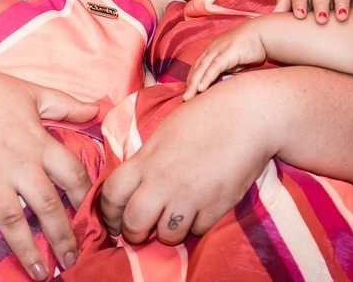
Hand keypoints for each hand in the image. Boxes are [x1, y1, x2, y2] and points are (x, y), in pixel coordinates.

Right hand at [0, 64, 98, 279]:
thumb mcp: (30, 93)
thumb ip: (65, 104)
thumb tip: (97, 107)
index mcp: (37, 142)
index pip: (73, 175)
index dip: (86, 198)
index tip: (92, 216)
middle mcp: (17, 165)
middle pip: (48, 208)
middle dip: (63, 237)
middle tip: (71, 261)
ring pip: (12, 222)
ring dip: (27, 251)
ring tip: (40, 274)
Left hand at [97, 82, 274, 245]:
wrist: (246, 117)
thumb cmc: (203, 117)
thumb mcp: (163, 133)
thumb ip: (145, 160)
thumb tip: (133, 184)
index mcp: (146, 160)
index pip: (111, 194)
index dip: (107, 212)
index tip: (113, 219)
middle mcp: (163, 181)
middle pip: (134, 223)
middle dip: (133, 233)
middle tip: (140, 230)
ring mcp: (190, 197)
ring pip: (167, 236)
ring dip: (168, 231)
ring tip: (173, 218)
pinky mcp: (216, 207)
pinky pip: (198, 232)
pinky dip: (196, 226)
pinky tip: (199, 209)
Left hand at [182, 20, 264, 99]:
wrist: (263, 34)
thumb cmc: (250, 48)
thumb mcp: (234, 62)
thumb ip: (225, 70)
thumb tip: (219, 83)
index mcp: (212, 50)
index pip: (198, 67)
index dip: (192, 79)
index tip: (188, 92)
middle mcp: (212, 49)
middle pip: (197, 68)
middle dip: (190, 84)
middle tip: (184, 100)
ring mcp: (218, 50)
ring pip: (202, 69)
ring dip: (194, 84)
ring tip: (188, 97)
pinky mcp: (227, 52)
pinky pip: (214, 67)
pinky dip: (206, 77)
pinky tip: (201, 88)